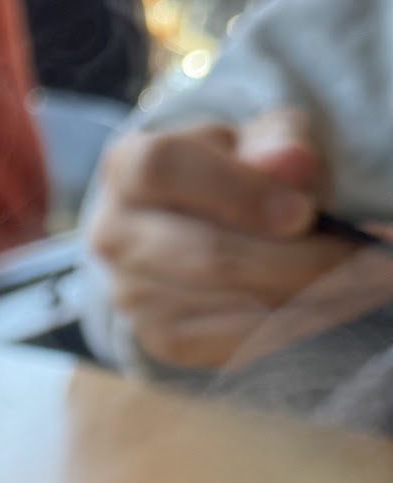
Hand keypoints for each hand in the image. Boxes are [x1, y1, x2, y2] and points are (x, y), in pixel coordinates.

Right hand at [87, 108, 372, 369]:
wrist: (198, 224)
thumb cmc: (235, 172)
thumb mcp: (259, 139)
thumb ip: (278, 141)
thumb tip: (291, 164)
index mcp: (127, 168)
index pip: (164, 171)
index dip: (236, 192)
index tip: (304, 213)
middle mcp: (114, 236)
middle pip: (204, 256)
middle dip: (297, 262)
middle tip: (371, 261)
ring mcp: (132, 296)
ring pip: (227, 306)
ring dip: (312, 298)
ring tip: (371, 280)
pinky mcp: (161, 340)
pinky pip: (234, 344)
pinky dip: (296, 325)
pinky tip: (337, 304)